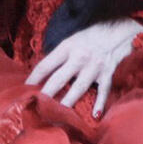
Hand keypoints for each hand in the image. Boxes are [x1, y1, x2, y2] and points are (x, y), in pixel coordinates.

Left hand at [26, 17, 142, 117]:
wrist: (117, 28)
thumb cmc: (91, 34)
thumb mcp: (71, 39)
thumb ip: (60, 56)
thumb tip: (45, 73)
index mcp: (67, 47)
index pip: (46, 64)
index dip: (34, 77)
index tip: (25, 88)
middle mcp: (79, 58)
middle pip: (59, 79)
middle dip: (46, 93)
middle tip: (36, 106)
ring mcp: (94, 67)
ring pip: (78, 87)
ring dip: (68, 101)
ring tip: (58, 114)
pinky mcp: (107, 73)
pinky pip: (103, 91)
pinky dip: (100, 103)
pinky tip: (95, 115)